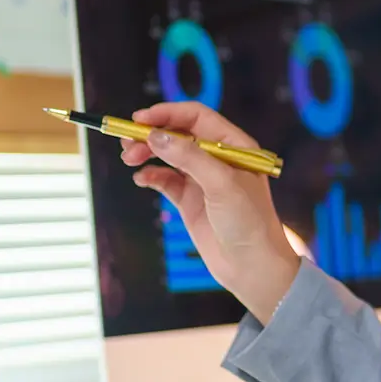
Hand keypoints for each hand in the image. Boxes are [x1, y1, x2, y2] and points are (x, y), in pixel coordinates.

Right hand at [120, 102, 300, 321]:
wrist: (253, 267)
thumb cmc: (250, 222)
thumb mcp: (222, 184)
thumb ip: (189, 158)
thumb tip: (157, 136)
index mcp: (234, 145)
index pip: (196, 118)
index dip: (167, 114)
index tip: (140, 119)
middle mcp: (217, 158)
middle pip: (177, 134)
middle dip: (151, 134)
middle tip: (127, 142)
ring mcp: (203, 179)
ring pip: (168, 155)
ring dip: (147, 153)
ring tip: (129, 159)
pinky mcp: (190, 200)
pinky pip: (165, 180)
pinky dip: (151, 176)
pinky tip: (141, 179)